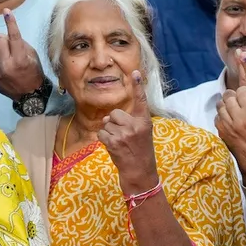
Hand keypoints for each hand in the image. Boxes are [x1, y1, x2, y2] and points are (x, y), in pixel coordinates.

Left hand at [0, 9, 44, 98]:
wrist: (29, 95)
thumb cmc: (33, 72)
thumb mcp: (31, 55)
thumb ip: (18, 42)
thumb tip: (0, 34)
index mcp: (20, 59)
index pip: (14, 37)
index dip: (10, 22)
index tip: (6, 11)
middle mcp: (6, 66)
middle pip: (0, 40)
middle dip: (5, 41)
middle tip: (12, 49)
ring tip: (6, 57)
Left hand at [97, 70, 158, 193]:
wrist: (140, 173)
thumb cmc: (140, 152)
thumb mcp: (142, 134)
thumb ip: (129, 122)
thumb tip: (107, 118)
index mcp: (145, 122)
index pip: (141, 101)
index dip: (138, 86)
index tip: (135, 72)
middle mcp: (136, 125)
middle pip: (114, 114)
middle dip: (114, 124)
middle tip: (123, 137)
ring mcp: (125, 134)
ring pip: (106, 124)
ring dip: (109, 133)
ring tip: (120, 144)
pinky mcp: (115, 142)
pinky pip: (101, 133)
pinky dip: (104, 140)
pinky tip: (114, 148)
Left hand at [215, 49, 245, 176]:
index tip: (242, 54)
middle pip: (237, 91)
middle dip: (242, 94)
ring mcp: (236, 123)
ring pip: (224, 101)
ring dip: (230, 102)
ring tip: (238, 109)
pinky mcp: (226, 131)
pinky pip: (218, 114)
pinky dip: (224, 114)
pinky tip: (233, 119)